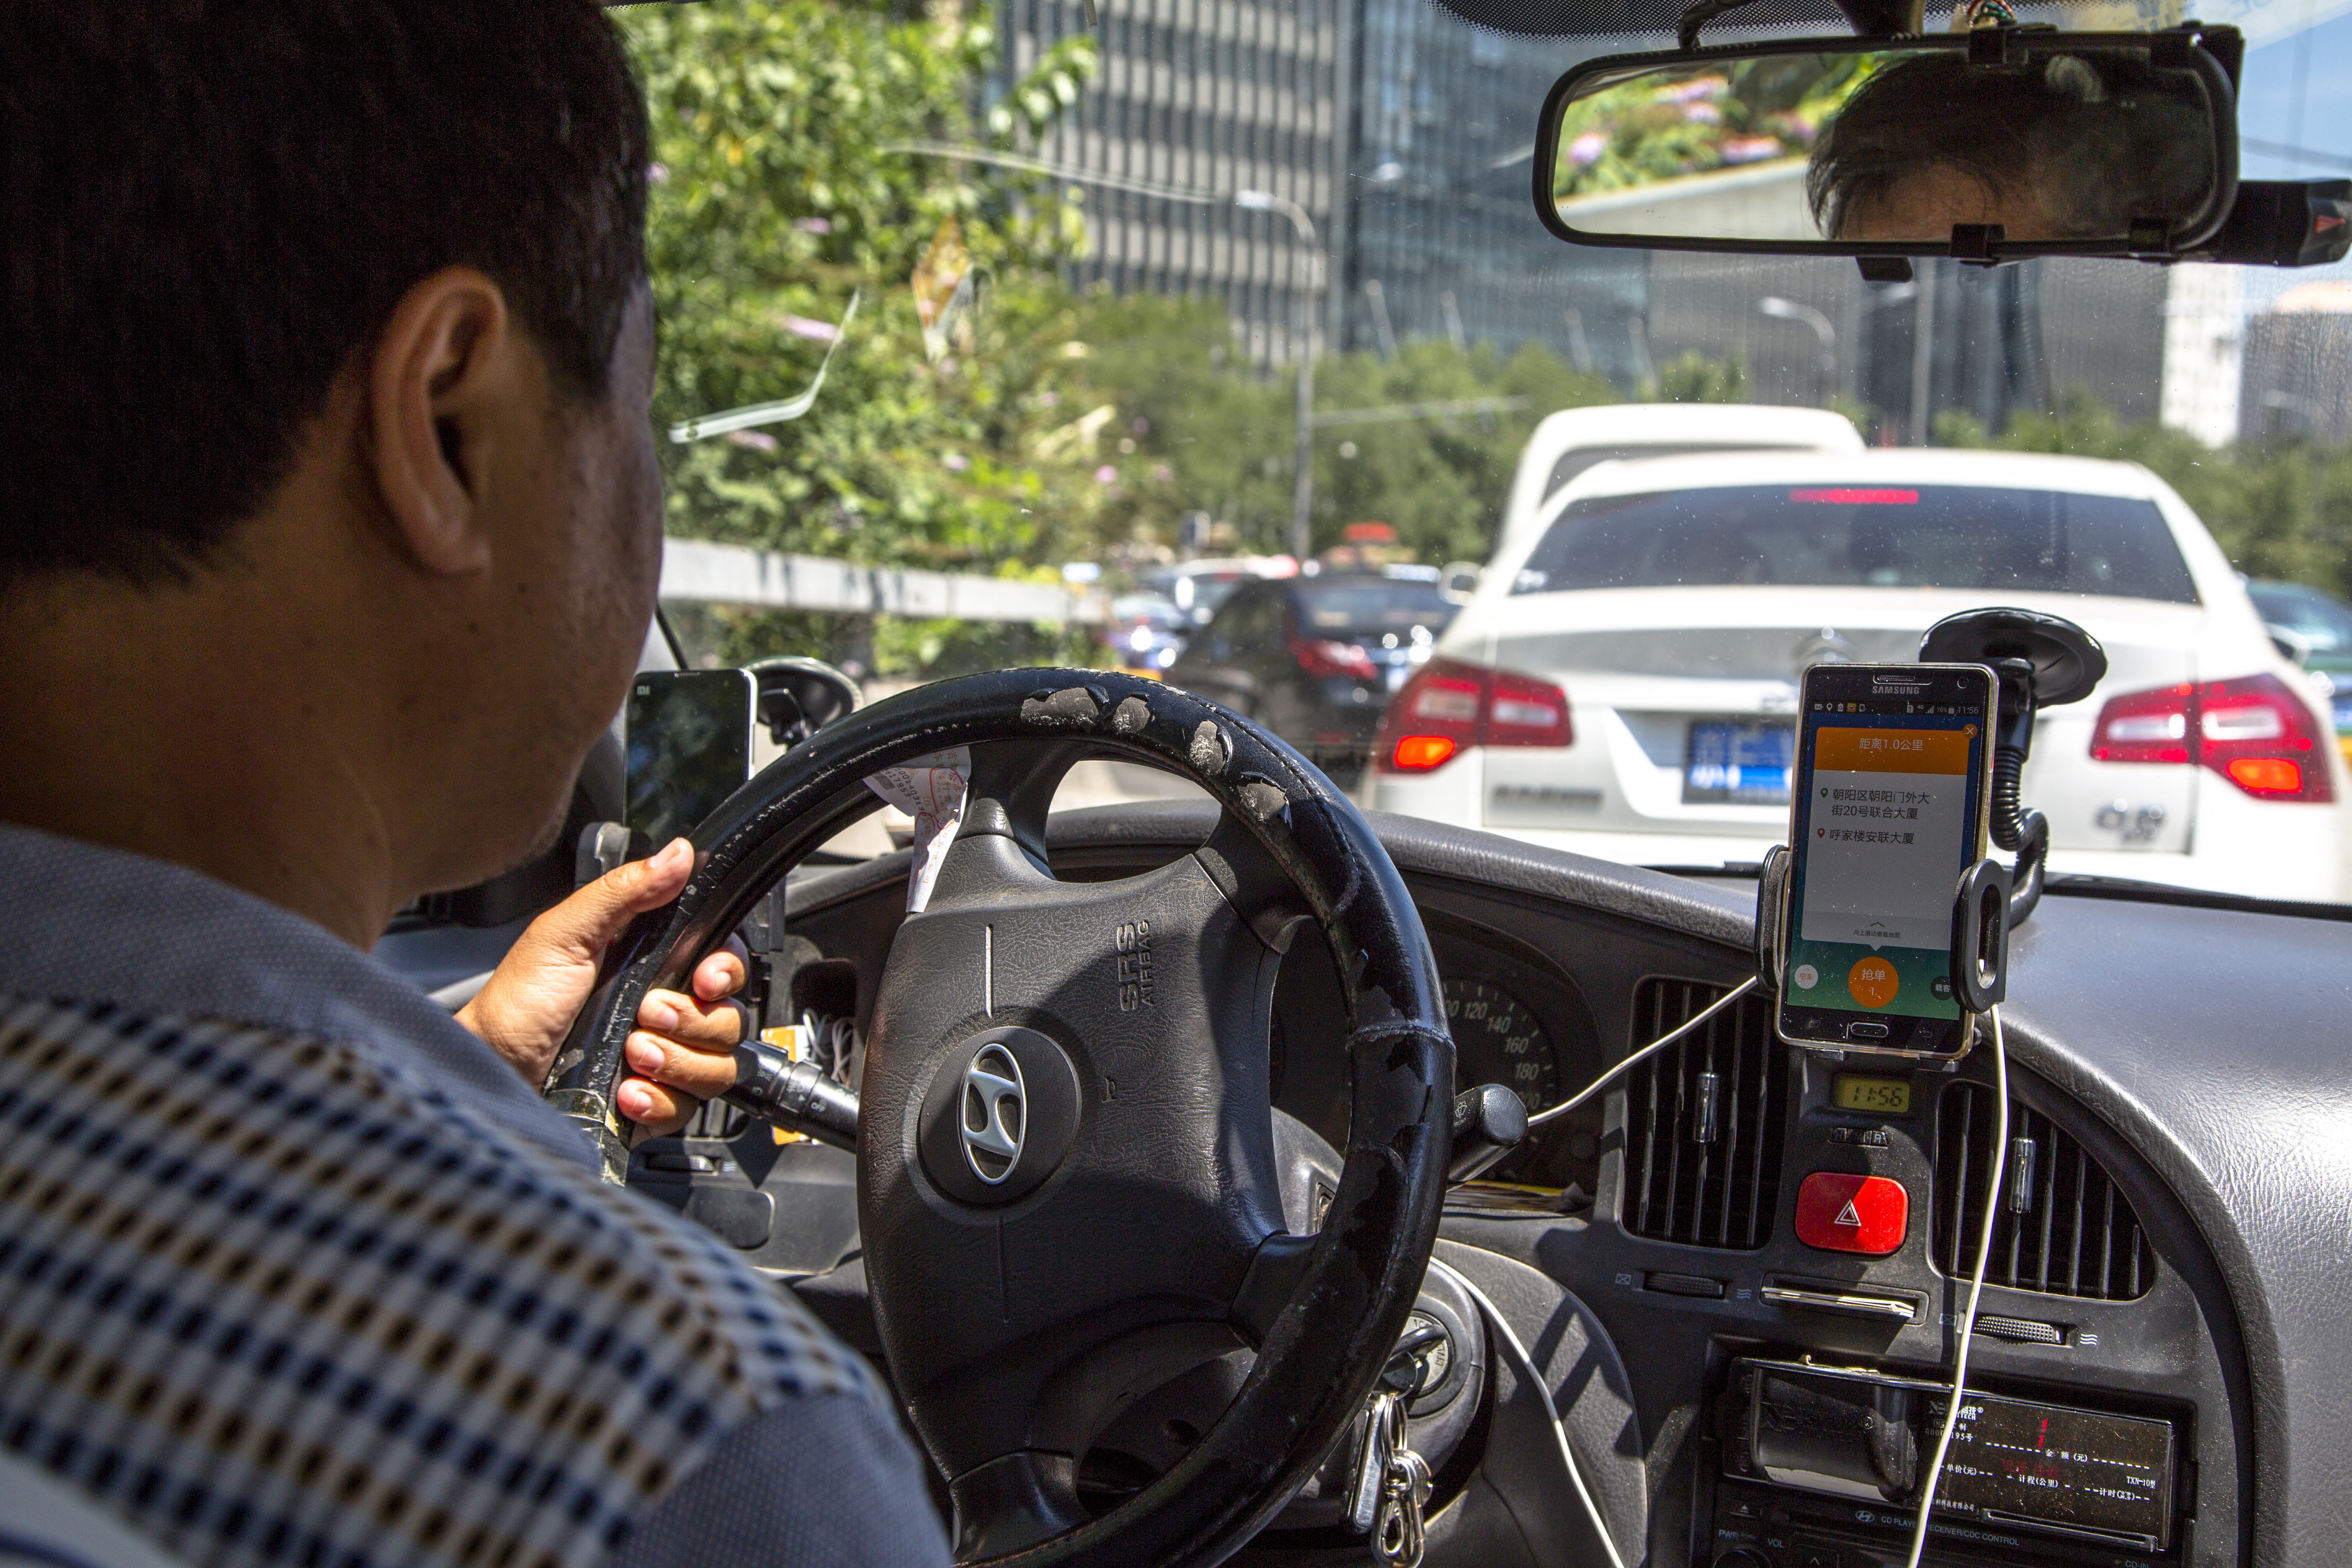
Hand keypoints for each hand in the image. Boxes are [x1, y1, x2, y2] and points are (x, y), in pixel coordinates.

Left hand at [456, 838, 748, 1138]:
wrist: (491, 1070)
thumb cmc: (516, 1003)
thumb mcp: (565, 933)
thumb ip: (624, 891)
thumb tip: (678, 852)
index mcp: (653, 968)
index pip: (724, 967)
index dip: (725, 973)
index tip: (703, 980)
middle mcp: (665, 1016)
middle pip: (729, 1020)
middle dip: (689, 1021)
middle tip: (643, 1016)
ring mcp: (662, 1064)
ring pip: (717, 1067)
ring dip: (674, 1062)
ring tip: (629, 1055)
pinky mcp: (652, 1106)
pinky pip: (687, 1109)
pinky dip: (657, 1102)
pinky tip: (625, 1092)